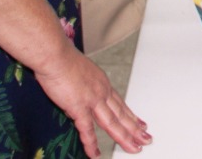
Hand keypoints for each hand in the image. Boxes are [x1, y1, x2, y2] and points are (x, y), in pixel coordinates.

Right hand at [34, 48, 150, 156]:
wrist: (54, 54)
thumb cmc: (60, 57)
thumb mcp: (78, 69)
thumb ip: (81, 82)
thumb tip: (76, 89)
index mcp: (101, 82)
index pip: (120, 103)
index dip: (131, 115)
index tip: (140, 123)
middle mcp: (101, 91)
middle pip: (121, 114)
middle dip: (134, 129)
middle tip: (146, 139)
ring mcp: (92, 100)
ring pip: (112, 123)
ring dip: (124, 137)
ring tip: (134, 148)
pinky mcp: (78, 107)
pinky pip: (87, 130)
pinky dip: (91, 144)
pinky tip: (96, 154)